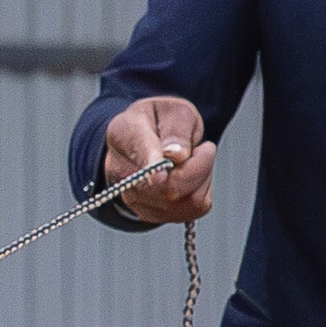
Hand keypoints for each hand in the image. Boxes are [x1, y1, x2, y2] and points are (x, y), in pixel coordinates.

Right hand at [103, 97, 215, 224]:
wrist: (148, 139)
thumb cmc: (161, 123)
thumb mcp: (175, 111)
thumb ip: (177, 129)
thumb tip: (177, 155)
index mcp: (124, 134)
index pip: (138, 153)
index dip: (152, 165)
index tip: (160, 174)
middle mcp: (123, 172)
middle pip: (169, 187)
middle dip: (200, 166)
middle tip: (202, 147)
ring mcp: (136, 199)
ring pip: (188, 200)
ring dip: (202, 177)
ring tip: (193, 160)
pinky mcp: (154, 215)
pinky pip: (194, 209)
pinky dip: (201, 190)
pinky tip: (190, 176)